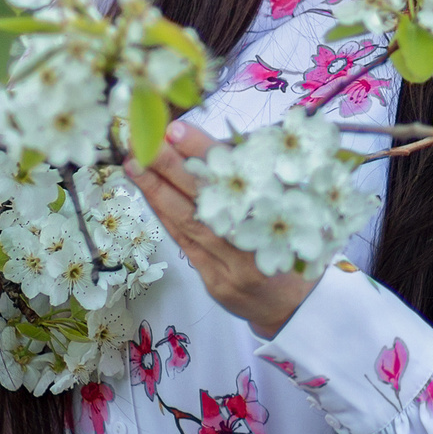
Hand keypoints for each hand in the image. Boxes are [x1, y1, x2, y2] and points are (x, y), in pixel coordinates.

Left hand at [126, 120, 319, 339]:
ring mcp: (235, 265)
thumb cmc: (296, 243)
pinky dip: (165, 217)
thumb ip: (261, 175)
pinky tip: (147, 194)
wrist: (298, 304)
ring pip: (190, 222)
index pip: (236, 173)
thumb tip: (212, 141)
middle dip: (171, 166)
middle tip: (144, 139)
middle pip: (207, 198)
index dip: (205, 152)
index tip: (177, 129)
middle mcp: (258, 239)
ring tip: (134, 162)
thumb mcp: (296, 202)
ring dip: (158, 190)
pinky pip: (186, 244)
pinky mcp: (217, 282)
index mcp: (282, 209)